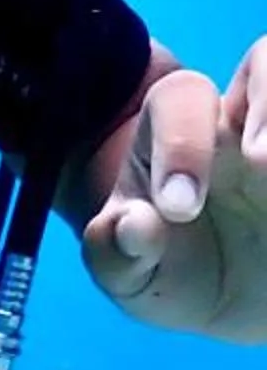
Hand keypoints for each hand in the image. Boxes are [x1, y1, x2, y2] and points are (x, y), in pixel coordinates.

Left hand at [81, 45, 266, 342]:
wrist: (228, 307)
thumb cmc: (172, 276)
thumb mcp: (130, 276)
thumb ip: (116, 253)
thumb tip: (137, 225)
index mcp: (174, 136)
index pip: (179, 101)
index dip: (182, 144)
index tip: (179, 209)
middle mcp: (238, 123)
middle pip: (264, 61)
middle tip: (261, 165)